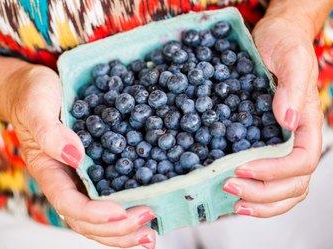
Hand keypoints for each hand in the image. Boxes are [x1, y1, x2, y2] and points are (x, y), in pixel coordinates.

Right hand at [8, 65, 155, 247]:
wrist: (35, 90)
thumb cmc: (32, 96)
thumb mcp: (36, 106)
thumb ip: (49, 131)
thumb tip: (74, 155)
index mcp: (48, 170)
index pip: (68, 202)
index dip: (93, 213)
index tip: (120, 212)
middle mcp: (66, 180)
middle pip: (85, 220)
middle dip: (115, 228)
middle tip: (146, 220)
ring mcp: (81, 178)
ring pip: (98, 218)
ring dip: (123, 230)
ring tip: (149, 232)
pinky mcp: (96, 170)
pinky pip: (109, 198)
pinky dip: (126, 212)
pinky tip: (148, 213)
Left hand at [222, 16, 322, 216]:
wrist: (271, 39)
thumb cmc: (283, 45)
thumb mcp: (289, 58)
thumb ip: (292, 87)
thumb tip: (288, 121)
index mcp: (308, 124)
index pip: (302, 161)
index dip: (274, 171)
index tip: (242, 168)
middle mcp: (298, 140)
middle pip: (294, 183)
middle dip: (263, 192)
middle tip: (229, 187)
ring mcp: (283, 146)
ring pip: (286, 190)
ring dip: (262, 202)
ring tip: (235, 203)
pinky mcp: (265, 145)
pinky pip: (270, 179)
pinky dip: (258, 195)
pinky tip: (237, 196)